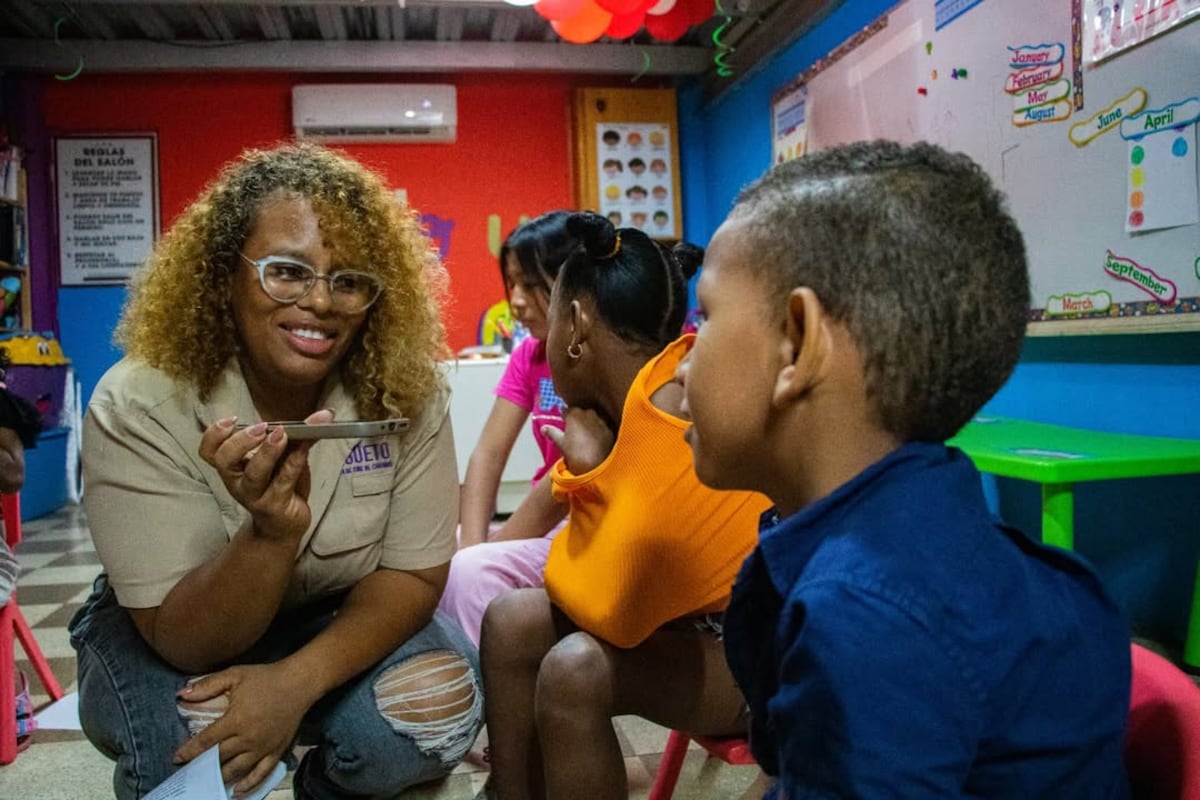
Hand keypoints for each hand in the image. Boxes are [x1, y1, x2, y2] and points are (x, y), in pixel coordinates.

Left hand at [173, 663, 311, 795]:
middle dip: (201, 766)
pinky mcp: (277, 751)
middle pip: (219, 758)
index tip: (177, 758)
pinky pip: (261, 773)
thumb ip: (207, 685)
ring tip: (208, 783)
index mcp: (235, 720)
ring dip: (220, 778)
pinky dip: (249, 785)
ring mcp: (263, 747)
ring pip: (237, 769)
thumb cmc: (266, 677)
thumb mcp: (234, 675)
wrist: (299, 683)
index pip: (206, 740)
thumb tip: (181, 693)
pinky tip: (237, 792)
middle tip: (189, 773)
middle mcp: (247, 738)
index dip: (189, 751)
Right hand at [199, 409, 333, 540]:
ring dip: (267, 453)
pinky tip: (304, 448)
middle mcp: (238, 481)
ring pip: (254, 475)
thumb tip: (322, 415)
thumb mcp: (281, 458)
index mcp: (232, 466)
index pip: (209, 451)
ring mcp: (255, 496)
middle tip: (262, 428)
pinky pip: (283, 482)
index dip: (214, 435)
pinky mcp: (275, 506)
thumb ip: (293, 436)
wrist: (284, 524)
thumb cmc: (279, 486)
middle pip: (224, 460)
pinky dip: (294, 462)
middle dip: (240, 441)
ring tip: (281, 435)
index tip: (232, 420)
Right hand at [542, 407, 614, 474]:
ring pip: (593, 419)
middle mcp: (588, 413)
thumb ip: (551, 432)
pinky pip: (602, 428)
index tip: (564, 423)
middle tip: (574, 432)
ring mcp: (601, 421)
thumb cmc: (574, 452)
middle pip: (581, 413)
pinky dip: (599, 432)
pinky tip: (596, 442)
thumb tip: (543, 428)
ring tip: (586, 438)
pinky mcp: (609, 430)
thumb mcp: (560, 443)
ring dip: (589, 425)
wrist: (594, 465)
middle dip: (578, 420)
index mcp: (574, 414)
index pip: (567, 410)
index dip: (565, 417)